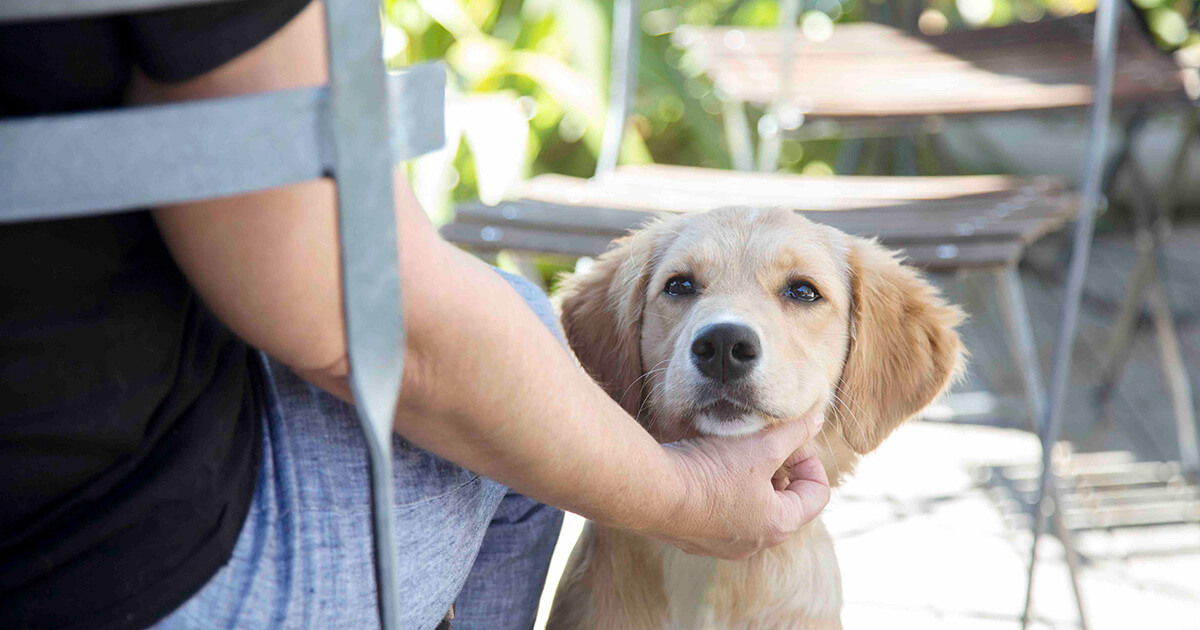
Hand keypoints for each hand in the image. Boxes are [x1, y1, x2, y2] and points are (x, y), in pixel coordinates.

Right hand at [652, 413, 829, 558]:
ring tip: (733, 454)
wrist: (653, 492)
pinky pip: (720, 514)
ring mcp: (722, 545)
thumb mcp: (761, 445)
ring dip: (749, 481)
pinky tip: (705, 468)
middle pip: (784, 502)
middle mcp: (754, 543)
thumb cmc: (711, 471)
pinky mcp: (695, 539)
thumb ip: (794, 433)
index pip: (817, 495)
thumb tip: (816, 421)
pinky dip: (722, 492)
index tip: (790, 441)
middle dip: (779, 470)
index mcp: (778, 524)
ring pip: (751, 509)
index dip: (810, 461)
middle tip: (763, 443)